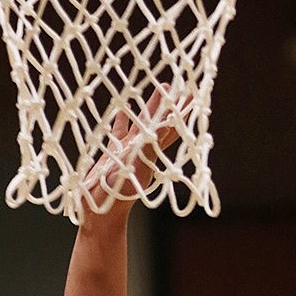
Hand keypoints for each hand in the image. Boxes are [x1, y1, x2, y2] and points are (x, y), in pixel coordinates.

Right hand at [83, 85, 186, 213]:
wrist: (101, 210)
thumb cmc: (120, 191)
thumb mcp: (138, 164)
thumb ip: (149, 144)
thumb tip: (168, 124)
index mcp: (152, 151)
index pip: (172, 126)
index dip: (182, 110)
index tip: (194, 93)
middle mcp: (143, 148)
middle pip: (160, 120)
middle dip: (169, 102)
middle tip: (179, 85)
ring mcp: (127, 149)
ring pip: (142, 121)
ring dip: (150, 106)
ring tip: (160, 87)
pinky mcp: (112, 152)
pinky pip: (118, 130)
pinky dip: (121, 118)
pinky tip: (122, 107)